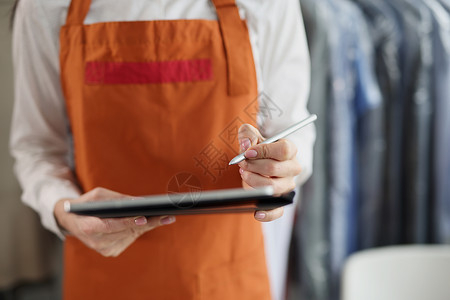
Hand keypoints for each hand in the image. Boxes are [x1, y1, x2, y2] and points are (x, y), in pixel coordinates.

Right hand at [54, 187, 175, 256]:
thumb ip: (117, 198)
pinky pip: (130, 239)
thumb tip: (139, 202)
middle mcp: (96, 242)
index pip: (111, 226)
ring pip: (131, 236)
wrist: (72, 221)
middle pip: (126, 232)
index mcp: (88, 227)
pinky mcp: (110, 252)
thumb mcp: (97, 196)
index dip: (127, 222)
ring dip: (148, 226)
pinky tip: (151, 222)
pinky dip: (140, 230)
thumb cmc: (85, 204)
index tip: (144, 218)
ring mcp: (103, 249)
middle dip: (148, 223)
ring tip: (164, 217)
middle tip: (167, 216)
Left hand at [237, 124, 300, 221]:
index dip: (263, 151)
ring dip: (252, 181)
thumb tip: (246, 145)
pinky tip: (256, 213)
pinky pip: (277, 211)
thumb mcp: (253, 135)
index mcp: (290, 150)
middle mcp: (292, 168)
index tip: (247, 153)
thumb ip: (248, 134)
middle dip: (253, 166)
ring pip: (271, 187)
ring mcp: (287, 185)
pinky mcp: (280, 201)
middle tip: (242, 164)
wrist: (263, 161)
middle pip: (273, 168)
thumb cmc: (259, 148)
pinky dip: (267, 213)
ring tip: (244, 174)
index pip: (283, 150)